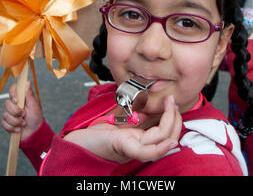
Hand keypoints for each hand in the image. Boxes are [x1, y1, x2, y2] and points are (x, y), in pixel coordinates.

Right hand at [1, 81, 42, 140]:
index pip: (12, 89)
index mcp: (21, 98)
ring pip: (5, 115)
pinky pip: (4, 124)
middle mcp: (13, 104)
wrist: (34, 132)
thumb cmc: (36, 117)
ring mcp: (9, 114)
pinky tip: (19, 129)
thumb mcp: (34, 106)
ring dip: (16, 121)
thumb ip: (30, 95)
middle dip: (15, 111)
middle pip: (6, 103)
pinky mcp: (6, 123)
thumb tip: (27, 83)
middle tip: (24, 115)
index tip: (16, 100)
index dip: (12, 93)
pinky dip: (12, 128)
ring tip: (23, 124)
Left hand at [64, 94, 181, 162]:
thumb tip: (152, 102)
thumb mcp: (121, 119)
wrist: (76, 141)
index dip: (174, 120)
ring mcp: (132, 149)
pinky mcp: (123, 148)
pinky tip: (169, 140)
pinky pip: (146, 151)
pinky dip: (160, 147)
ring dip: (171, 123)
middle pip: (167, 139)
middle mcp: (138, 147)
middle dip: (176, 119)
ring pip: (161, 142)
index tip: (173, 102)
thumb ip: (137, 115)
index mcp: (139, 141)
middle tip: (174, 101)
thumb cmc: (95, 132)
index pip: (165, 135)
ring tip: (170, 105)